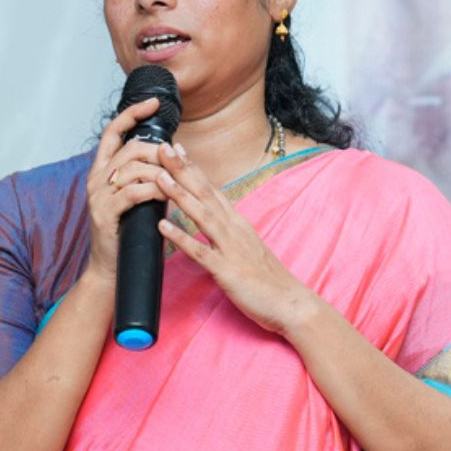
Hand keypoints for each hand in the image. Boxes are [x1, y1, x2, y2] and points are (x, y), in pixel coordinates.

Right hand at [85, 98, 168, 281]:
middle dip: (156, 149)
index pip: (113, 131)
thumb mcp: (136, 196)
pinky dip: (153, 189)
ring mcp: (97, 195)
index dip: (132, 113)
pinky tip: (165, 192)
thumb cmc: (128, 231)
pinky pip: (132, 192)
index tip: (153, 102)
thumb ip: (146, 174)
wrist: (110, 267)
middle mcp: (96, 178)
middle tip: (174, 159)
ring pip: (132, 168)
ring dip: (159, 171)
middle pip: (129, 147)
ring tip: (174, 179)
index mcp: (102, 170)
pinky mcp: (104, 212)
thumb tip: (171, 151)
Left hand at [154, 143, 319, 335]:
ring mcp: (231, 248)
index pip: (211, 189)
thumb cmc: (267, 279)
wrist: (291, 304)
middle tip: (162, 147)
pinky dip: (182, 237)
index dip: (192, 168)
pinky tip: (164, 226)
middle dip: (183, 169)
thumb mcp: (245, 248)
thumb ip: (226, 232)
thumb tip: (208, 221)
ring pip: (202, 215)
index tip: (176, 148)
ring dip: (180, 195)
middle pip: (205, 193)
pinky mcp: (228, 271)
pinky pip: (201, 252)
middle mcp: (234, 229)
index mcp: (237, 223)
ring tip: (159, 177)